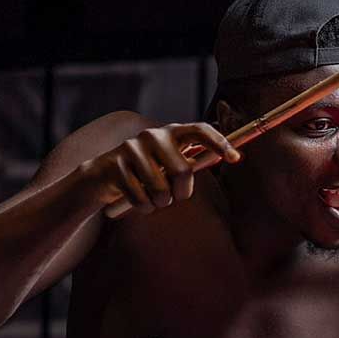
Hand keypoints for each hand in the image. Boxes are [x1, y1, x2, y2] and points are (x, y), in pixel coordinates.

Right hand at [77, 122, 241, 214]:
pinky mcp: (115, 165)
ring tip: (152, 198)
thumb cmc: (146, 173)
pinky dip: (143, 207)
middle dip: (181, 193)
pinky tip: (136, 199)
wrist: (103, 176)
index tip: (235, 158)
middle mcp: (153, 135)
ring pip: (160, 189)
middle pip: (182, 171)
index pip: (199, 130)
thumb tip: (229, 158)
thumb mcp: (169, 165)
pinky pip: (140, 198)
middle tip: (174, 197)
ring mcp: (132, 148)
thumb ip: (191, 163)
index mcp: (171, 133)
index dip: (219, 143)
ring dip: (160, 202)